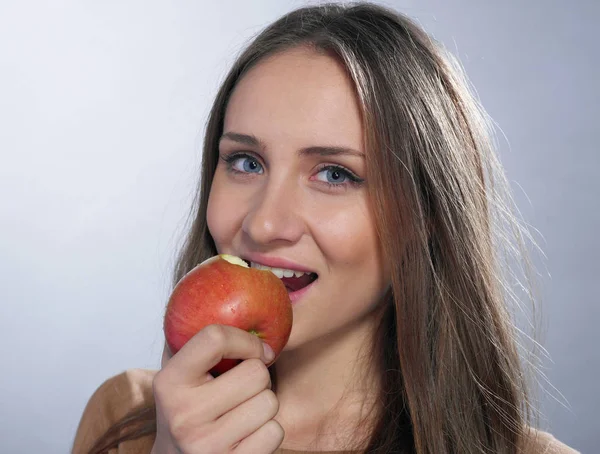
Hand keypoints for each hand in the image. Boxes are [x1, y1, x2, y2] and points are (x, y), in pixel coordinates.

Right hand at [150, 324, 283, 453]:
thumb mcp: (178, 375)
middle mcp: (183, 414)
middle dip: (258, 376)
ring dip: (263, 405)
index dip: (246, 339)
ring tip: (241, 412)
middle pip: (256, 373)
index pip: (215, 337)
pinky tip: (247, 435)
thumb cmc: (186, 409)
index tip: (256, 348)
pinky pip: (275, 432)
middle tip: (242, 388)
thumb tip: (233, 279)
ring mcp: (206, 445)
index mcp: (168, 382)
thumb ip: (195, 340)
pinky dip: (268, 431)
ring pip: (270, 402)